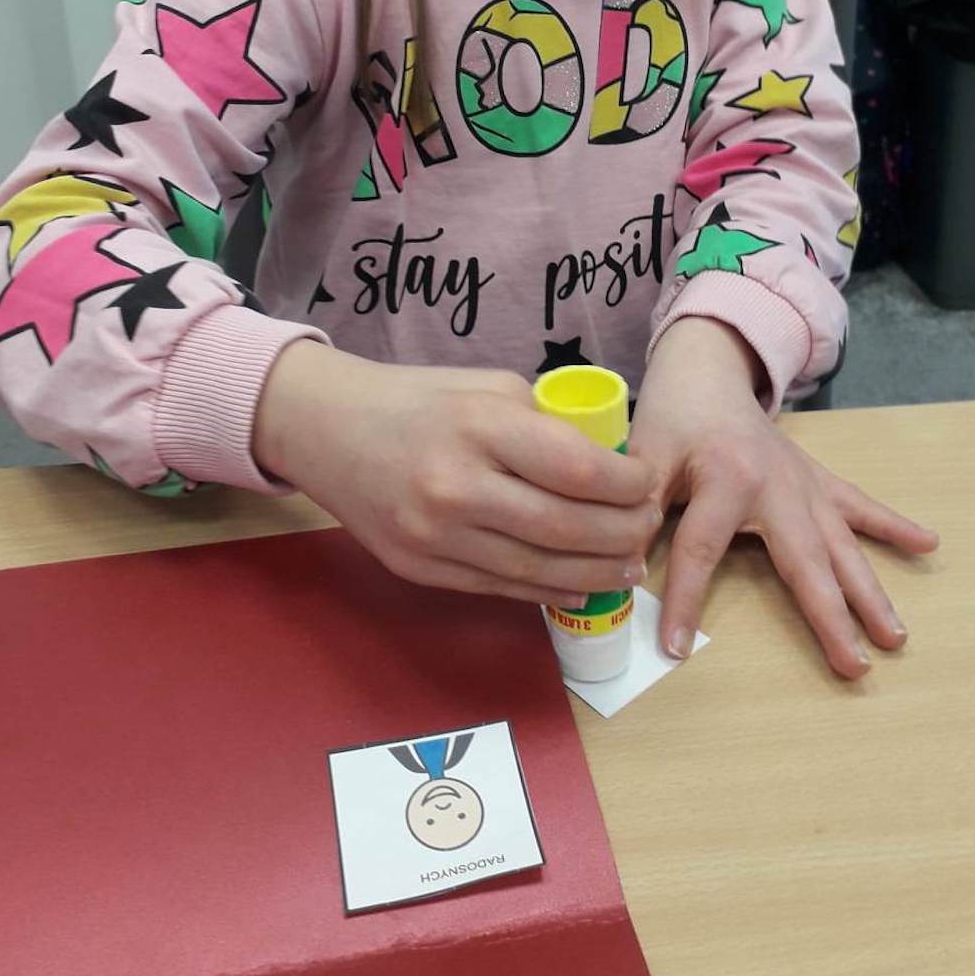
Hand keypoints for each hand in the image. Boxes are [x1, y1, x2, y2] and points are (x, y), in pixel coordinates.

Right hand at [254, 341, 661, 606]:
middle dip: (623, 534)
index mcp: (479, 425)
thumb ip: (543, 423)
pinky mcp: (419, 568)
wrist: (325, 427)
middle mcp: (457, 486)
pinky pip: (499, 588)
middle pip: (566, 528)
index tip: (649, 483)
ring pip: (538, 570)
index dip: (628, 485)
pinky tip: (580, 584)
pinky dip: (548, 591)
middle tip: (648, 528)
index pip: (577, 470)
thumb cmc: (415, 398)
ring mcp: (434, 535)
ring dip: (596, 572)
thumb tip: (608, 463)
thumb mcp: (486, 385)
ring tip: (628, 565)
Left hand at [629, 318, 938, 677]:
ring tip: (896, 635)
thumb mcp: (644, 455)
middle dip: (830, 616)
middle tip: (856, 666)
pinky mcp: (817, 480)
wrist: (709, 371)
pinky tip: (929, 544)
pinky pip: (860, 505)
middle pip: (806, 560)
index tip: (676, 647)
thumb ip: (638, 506)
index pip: (703, 550)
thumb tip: (625, 564)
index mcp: (726, 479)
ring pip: (843, 545)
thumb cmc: (675, 416)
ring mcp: (805, 484)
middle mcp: (777, 486)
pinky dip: (894, 525)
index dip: (686, 600)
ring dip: (871, 591)